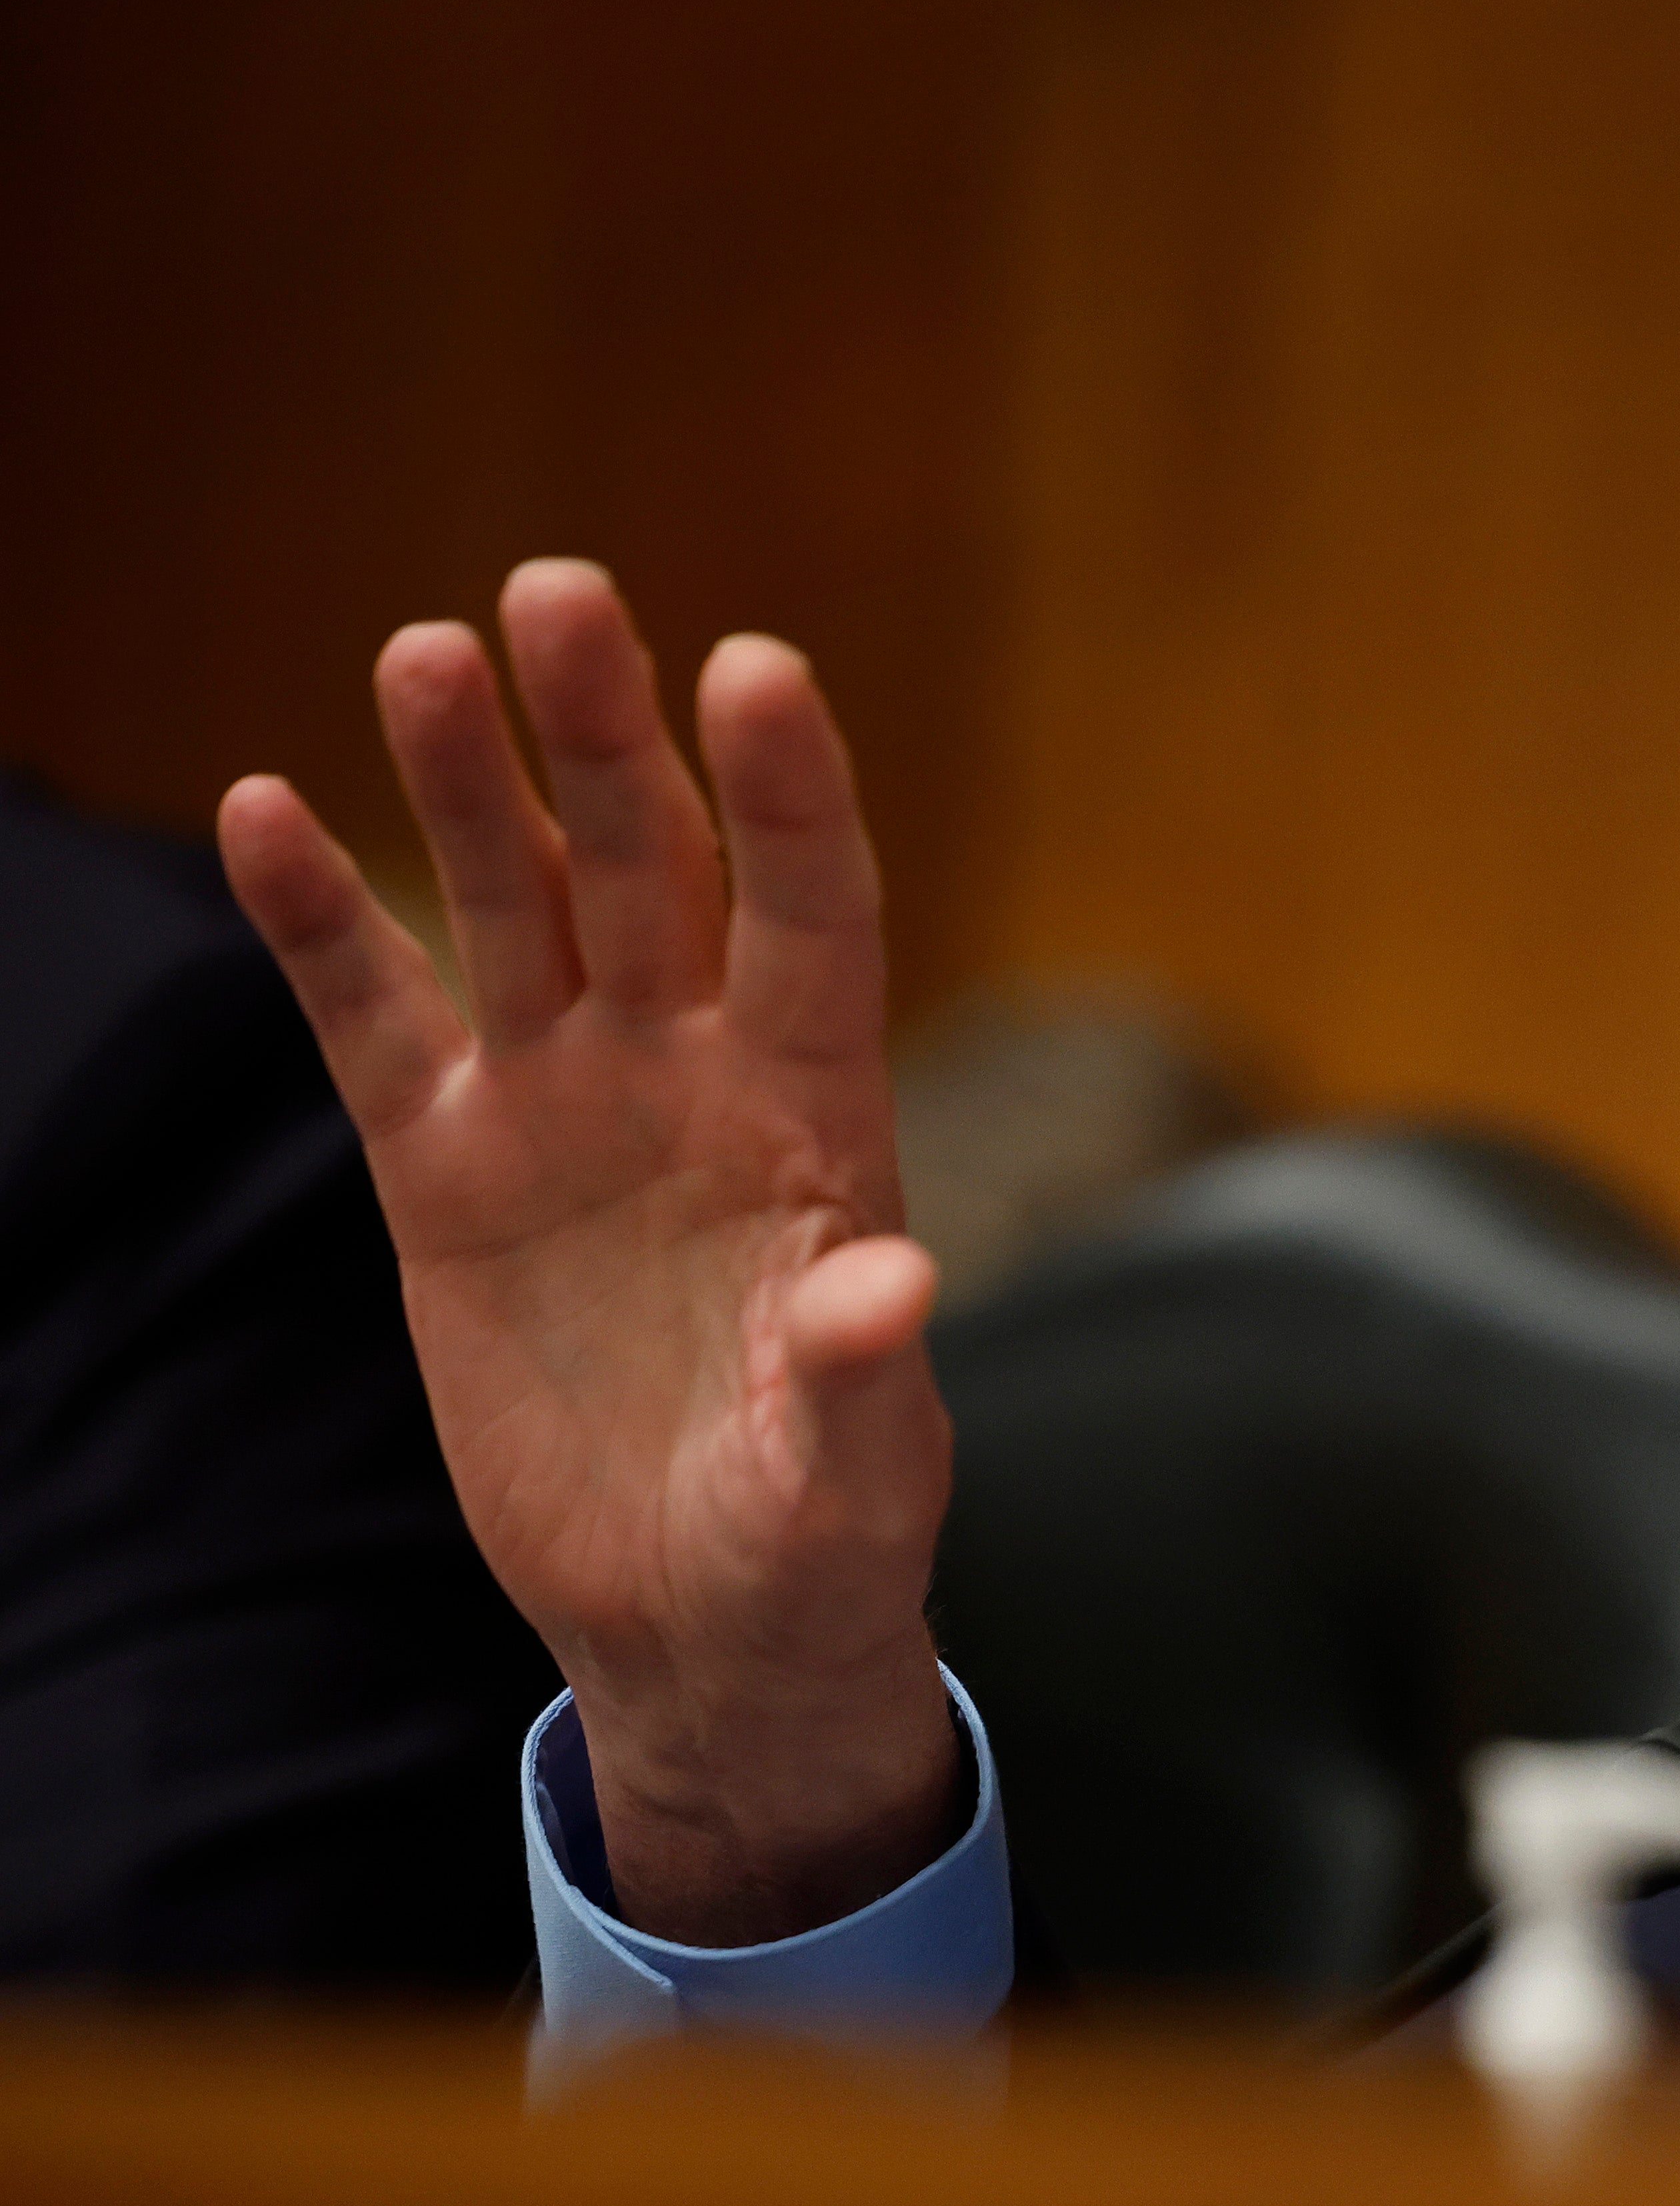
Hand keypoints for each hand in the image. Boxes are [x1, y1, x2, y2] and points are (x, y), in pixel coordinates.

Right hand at [219, 559, 957, 1946]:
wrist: (699, 1614)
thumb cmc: (813, 1539)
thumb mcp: (850, 1481)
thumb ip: (859, 1379)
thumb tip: (890, 1286)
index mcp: (821, 1121)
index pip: (818, 919)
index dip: (791, 799)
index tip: (758, 670)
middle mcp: (692, 1076)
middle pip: (653, 868)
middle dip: (608, 738)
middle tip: (560, 591)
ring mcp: (562, 1107)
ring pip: (510, 906)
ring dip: (467, 786)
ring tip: (423, 653)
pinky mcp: (445, 1169)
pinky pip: (373, 1020)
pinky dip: (318, 925)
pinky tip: (263, 810)